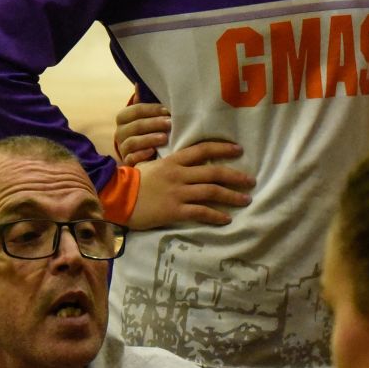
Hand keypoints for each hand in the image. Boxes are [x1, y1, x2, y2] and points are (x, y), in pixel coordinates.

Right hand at [115, 101, 170, 165]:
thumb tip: (139, 84)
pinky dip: (141, 154)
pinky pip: (131, 158)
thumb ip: (143, 102)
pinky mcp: (126, 161)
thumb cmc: (145, 130)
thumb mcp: (144, 116)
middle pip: (136, 126)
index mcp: (123, 117)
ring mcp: (122, 147)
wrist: (138, 152)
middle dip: (154, 124)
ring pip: (133, 142)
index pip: (136, 110)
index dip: (152, 109)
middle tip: (170, 123)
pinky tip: (153, 152)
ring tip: (165, 138)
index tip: (168, 110)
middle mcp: (119, 132)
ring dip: (149, 139)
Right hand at [126, 139, 253, 229]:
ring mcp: (178, 193)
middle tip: (251, 181)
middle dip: (235, 176)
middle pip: (214, 172)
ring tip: (245, 200)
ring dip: (231, 196)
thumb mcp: (152, 164)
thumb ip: (171, 163)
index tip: (238, 150)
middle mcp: (179, 175)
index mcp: (174, 161)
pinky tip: (226, 219)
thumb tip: (187, 162)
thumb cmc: (133, 181)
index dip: (223, 149)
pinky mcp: (174, 210)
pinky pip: (200, 212)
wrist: (118, 198)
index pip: (203, 150)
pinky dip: (216, 216)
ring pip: (211, 192)